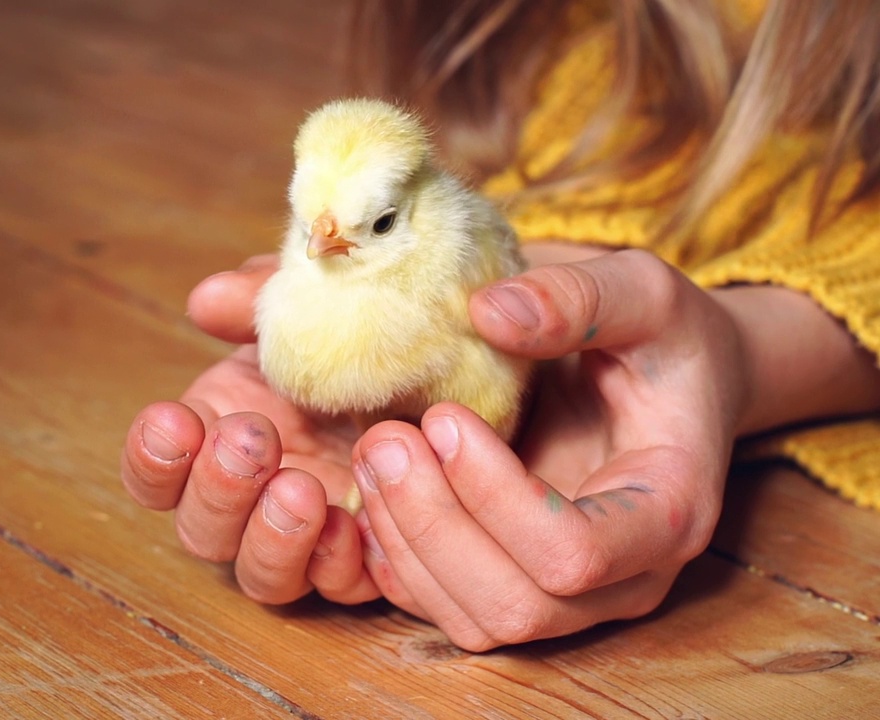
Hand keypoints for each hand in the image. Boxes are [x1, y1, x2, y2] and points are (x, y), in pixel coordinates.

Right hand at [120, 255, 380, 604]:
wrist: (455, 359)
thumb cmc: (368, 332)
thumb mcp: (314, 302)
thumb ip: (260, 298)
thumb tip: (207, 300)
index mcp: (221, 432)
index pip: (157, 469)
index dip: (154, 456)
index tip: (176, 420)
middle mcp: (253, 497)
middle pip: (199, 529)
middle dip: (217, 488)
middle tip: (251, 439)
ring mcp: (307, 537)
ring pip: (258, 573)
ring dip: (269, 537)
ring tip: (301, 490)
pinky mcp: (366, 561)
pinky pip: (336, 586)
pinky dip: (335, 563)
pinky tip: (351, 524)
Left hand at [353, 248, 744, 649]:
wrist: (667, 386)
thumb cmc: (662, 340)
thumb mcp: (644, 292)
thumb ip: (580, 297)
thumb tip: (488, 312)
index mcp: (669, 512)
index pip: (575, 553)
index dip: (496, 499)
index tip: (445, 418)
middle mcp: (625, 578)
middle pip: (518, 604)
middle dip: (433, 525)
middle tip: (382, 440)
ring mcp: (572, 599)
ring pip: (475, 621)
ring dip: (406, 544)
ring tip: (371, 453)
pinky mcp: (520, 590)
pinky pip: (448, 609)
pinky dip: (397, 562)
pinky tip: (370, 494)